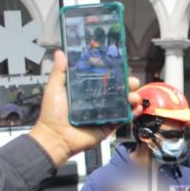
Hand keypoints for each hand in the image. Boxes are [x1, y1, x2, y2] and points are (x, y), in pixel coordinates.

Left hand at [29, 50, 140, 166]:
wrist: (56, 137)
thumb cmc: (52, 114)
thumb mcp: (54, 89)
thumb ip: (59, 72)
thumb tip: (60, 53)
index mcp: (86, 91)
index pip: (104, 79)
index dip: (114, 73)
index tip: (121, 66)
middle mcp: (97, 101)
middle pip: (117, 90)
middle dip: (128, 84)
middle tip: (132, 82)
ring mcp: (104, 113)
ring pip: (123, 103)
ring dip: (132, 98)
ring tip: (134, 97)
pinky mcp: (109, 126)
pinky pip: (124, 119)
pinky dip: (133, 114)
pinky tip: (137, 108)